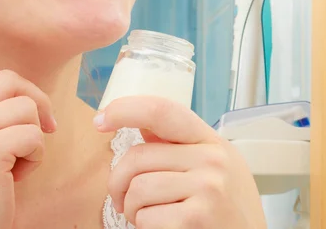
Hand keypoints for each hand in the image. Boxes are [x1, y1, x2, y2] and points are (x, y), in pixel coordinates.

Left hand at [95, 96, 265, 228]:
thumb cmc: (225, 211)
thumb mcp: (212, 169)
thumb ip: (177, 146)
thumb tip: (140, 122)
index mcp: (211, 141)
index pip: (162, 110)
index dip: (125, 109)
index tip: (100, 119)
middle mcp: (213, 159)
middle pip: (137, 156)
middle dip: (118, 182)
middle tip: (122, 201)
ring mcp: (208, 188)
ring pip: (137, 188)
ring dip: (131, 210)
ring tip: (147, 217)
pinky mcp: (198, 218)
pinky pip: (146, 217)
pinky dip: (143, 228)